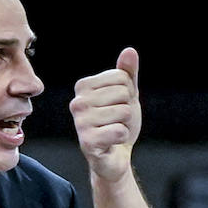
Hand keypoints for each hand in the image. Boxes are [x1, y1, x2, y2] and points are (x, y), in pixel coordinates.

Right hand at [70, 48, 140, 182]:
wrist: (114, 156)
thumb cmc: (118, 123)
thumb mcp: (127, 95)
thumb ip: (128, 73)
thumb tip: (129, 51)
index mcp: (83, 86)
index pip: (122, 77)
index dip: (128, 93)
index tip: (117, 106)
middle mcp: (77, 102)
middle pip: (123, 93)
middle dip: (128, 109)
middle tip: (116, 121)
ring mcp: (80, 123)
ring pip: (124, 112)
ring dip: (126, 124)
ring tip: (113, 131)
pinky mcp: (87, 142)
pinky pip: (120, 131)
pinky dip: (123, 138)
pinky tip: (112, 142)